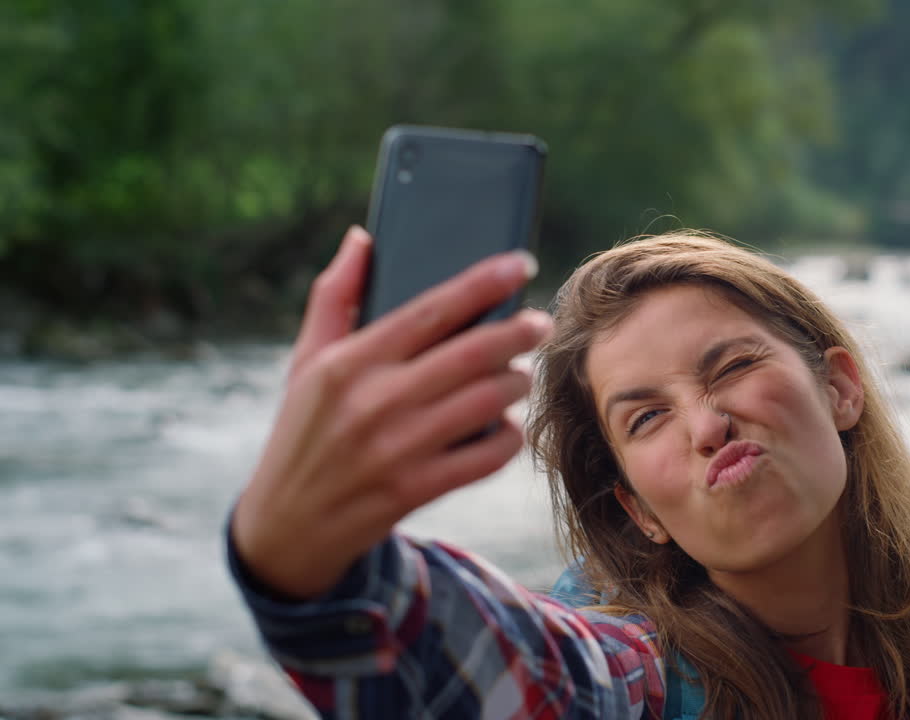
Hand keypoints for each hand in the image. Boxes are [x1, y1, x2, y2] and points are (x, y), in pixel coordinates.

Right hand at [231, 226, 550, 598]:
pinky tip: (505, 426)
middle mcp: (374, 402)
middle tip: (539, 323)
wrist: (285, 528)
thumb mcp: (305, 363)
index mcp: (348, 362)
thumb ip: (334, 297)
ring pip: (487, 402)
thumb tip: (362, 238)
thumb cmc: (303, 431)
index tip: (521, 263)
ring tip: (518, 375)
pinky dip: (507, 437)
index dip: (483, 283)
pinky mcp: (414, 489)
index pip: (431, 310)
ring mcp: (396, 449)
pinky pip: (486, 456)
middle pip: (472, 354)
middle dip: (519, 332)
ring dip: (516, 384)